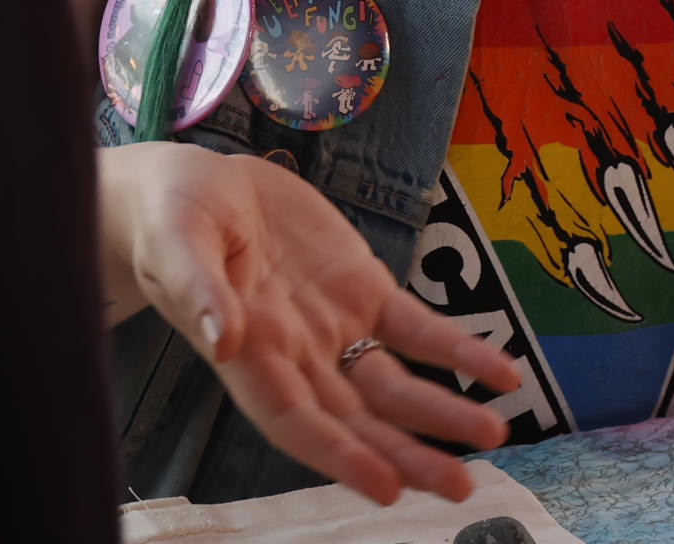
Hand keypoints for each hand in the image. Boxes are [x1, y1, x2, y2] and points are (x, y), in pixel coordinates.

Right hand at [104, 143, 520, 503]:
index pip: (296, 422)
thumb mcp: (175, 244)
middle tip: (458, 486)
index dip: (339, 456)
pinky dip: (459, 350)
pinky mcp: (364, 291)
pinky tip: (502, 372)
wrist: (197, 187)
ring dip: (442, 412)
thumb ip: (195, 289)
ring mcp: (335, 327)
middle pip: (358, 421)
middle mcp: (298, 356)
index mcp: (249, 355)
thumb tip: (222, 338)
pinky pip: (418, 330)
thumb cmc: (172, 222)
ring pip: (395, 386)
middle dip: (408, 454)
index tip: (384, 486)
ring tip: (493, 432)